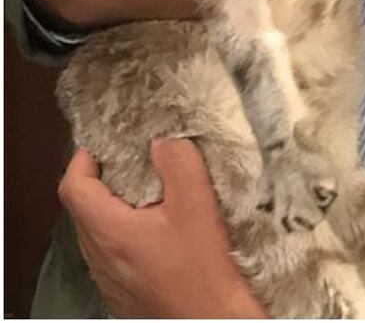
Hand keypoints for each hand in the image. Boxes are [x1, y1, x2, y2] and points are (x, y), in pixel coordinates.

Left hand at [58, 139, 266, 317]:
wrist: (211, 319)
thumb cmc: (202, 267)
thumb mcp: (197, 207)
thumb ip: (179, 164)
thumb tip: (163, 141)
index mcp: (107, 230)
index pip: (73, 185)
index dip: (85, 158)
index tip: (110, 145)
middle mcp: (97, 256)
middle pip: (83, 208)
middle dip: (104, 180)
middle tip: (137, 165)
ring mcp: (107, 278)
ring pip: (97, 233)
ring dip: (116, 209)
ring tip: (151, 198)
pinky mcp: (121, 292)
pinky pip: (111, 254)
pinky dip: (125, 234)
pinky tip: (158, 235)